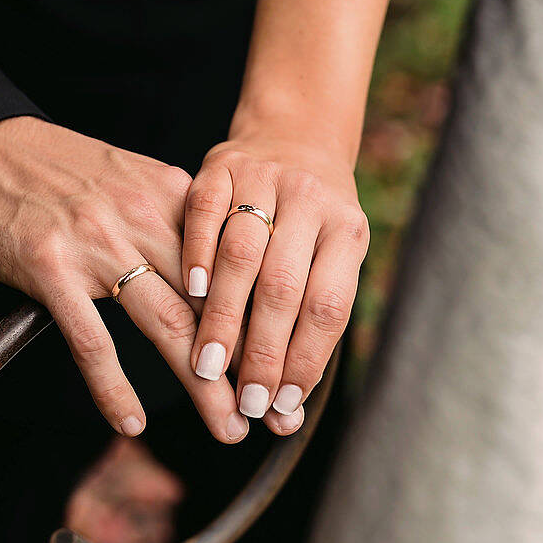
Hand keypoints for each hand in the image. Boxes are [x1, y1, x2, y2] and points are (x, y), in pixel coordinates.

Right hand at [0, 117, 248, 442]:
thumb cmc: (59, 171)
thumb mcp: (132, 179)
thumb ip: (175, 221)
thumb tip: (219, 272)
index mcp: (171, 196)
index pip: (232, 269)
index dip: (264, 322)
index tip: (285, 366)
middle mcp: (142, 218)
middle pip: (212, 303)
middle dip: (248, 365)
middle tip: (273, 413)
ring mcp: (96, 243)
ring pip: (166, 325)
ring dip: (202, 386)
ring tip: (227, 427)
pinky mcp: (50, 268)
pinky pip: (91, 339)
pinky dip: (113, 385)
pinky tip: (131, 418)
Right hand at [181, 130, 367, 435]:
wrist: (294, 132)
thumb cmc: (309, 219)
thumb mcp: (327, 257)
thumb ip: (305, 327)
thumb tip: (284, 411)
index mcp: (349, 229)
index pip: (327, 306)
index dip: (304, 360)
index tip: (279, 406)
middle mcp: (311, 199)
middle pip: (283, 286)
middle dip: (261, 352)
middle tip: (241, 401)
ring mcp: (264, 177)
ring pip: (242, 254)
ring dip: (224, 317)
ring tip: (207, 367)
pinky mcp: (220, 164)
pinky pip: (205, 212)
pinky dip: (197, 254)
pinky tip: (192, 294)